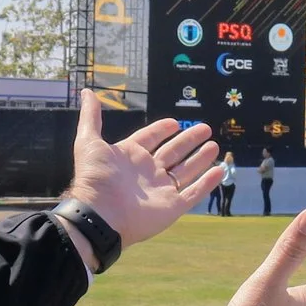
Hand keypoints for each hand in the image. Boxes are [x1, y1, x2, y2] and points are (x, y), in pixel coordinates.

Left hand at [63, 90, 219, 249]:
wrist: (99, 214)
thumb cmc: (94, 178)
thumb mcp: (89, 141)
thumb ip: (91, 116)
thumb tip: (86, 91)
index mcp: (130, 157)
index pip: (150, 138)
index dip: (161, 129)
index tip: (174, 122)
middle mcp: (147, 172)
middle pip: (173, 152)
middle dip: (188, 140)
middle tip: (205, 128)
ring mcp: (161, 190)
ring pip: (186, 171)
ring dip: (200, 158)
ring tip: (214, 145)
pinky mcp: (172, 206)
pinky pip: (193, 193)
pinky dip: (207, 183)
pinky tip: (219, 171)